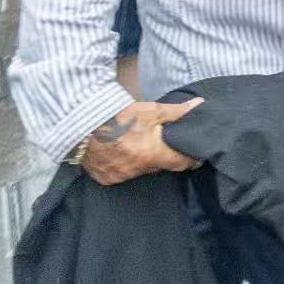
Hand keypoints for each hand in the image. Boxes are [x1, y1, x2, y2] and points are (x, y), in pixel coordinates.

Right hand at [79, 98, 202, 185]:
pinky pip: (122, 174)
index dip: (190, 159)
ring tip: (140, 144)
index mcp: (152, 154)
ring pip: (141, 170)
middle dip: (164, 156)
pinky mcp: (105, 178)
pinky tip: (123, 152)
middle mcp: (137, 170)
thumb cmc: (120, 115)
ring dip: (144, 160)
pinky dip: (125, 165)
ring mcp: (120, 176)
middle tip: (164, 143)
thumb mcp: (152, 110)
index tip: (196, 154)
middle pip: (160, 166)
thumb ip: (177, 112)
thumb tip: (200, 105)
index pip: (181, 163)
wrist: (83, 123)